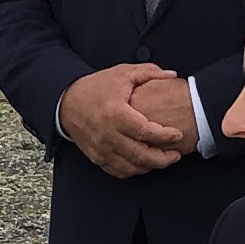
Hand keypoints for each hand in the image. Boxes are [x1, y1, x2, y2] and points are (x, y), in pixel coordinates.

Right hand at [57, 63, 193, 181]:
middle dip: (163, 158)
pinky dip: (135, 170)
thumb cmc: (95, 88)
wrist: (66, 103)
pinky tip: (145, 164)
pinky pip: (119, 171)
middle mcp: (107, 135)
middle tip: (175, 154)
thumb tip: (172, 75)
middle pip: (140, 155)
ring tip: (163, 160)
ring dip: (150, 166)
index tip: (178, 135)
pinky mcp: (96, 157)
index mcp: (115, 113)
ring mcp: (101, 149)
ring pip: (131, 167)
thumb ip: (148, 73)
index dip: (165, 136)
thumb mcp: (122, 74)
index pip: (145, 131)